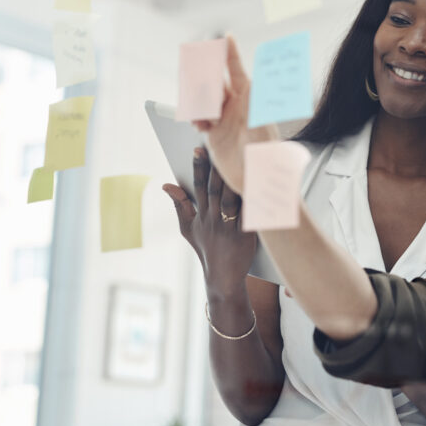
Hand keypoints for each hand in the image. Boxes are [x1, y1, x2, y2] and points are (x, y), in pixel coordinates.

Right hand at [163, 147, 255, 299]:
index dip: (197, 167)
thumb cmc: (206, 249)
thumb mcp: (188, 228)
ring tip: (240, 161)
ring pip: (231, 199)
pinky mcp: (245, 235)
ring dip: (234, 180)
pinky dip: (253, 200)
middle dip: (216, 168)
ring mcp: (228, 227)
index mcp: (200, 215)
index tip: (198, 149)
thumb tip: (166, 184)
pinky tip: (258, 185)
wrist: (223, 277)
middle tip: (220, 148)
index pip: (197, 187)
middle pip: (214, 189)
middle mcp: (213, 219)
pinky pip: (249, 214)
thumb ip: (179, 205)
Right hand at [193, 35, 278, 195]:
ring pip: (203, 99)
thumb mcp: (260, 122)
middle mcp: (236, 105)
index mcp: (249, 98)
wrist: (256, 178)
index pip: (236, 70)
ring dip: (197, 102)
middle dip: (203, 81)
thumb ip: (253, 102)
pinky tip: (200, 126)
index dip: (230, 53)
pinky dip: (195, 118)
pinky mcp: (214, 133)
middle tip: (198, 87)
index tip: (227, 36)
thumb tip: (253, 80)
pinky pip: (198, 117)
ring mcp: (224, 119)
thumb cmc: (264, 150)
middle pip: (214, 82)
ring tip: (202, 117)